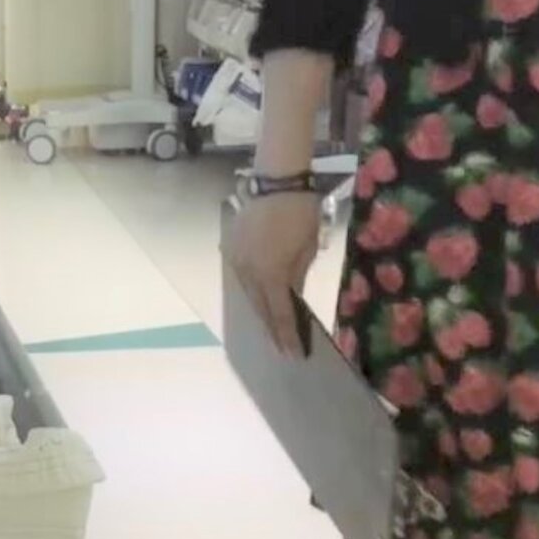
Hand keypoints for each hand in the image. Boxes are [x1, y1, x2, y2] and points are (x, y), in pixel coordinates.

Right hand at [226, 193, 322, 355]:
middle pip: (259, 307)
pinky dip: (252, 290)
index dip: (286, 335)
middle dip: (272, 329)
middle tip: (282, 348)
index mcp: (270, 274)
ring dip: (261, 310)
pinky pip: (242, 276)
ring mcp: (236, 261)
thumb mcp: (307, 249)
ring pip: (248, 293)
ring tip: (272, 328)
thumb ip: (297, 278)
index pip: (279, 313)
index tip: (293, 355)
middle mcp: (248, 272)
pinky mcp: (231, 249)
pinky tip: (260, 297)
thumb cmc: (300, 214)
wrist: (276, 183)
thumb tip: (293, 298)